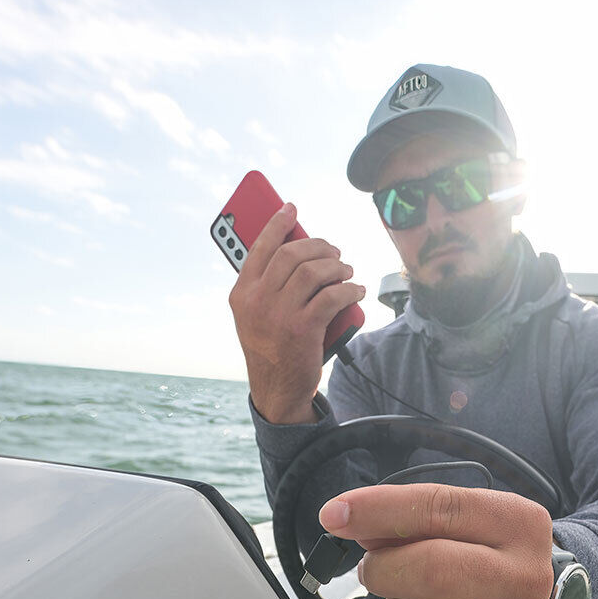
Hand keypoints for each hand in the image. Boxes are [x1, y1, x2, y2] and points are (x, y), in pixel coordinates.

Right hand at [228, 203, 365, 423]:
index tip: (291, 208)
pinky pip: (332, 296)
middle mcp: (257, 301)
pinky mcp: (302, 329)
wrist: (277, 390)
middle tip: (333, 250)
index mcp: (241, 293)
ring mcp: (279, 314)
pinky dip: (349, 289)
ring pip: (314, 271)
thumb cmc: (271, 348)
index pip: (258, 246)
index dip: (277, 223)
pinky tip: (356, 291)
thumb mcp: (256, 315)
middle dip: (318, 246)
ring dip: (337, 267)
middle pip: (292, 254)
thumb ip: (267, 285)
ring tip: (346, 271)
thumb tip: (299, 251)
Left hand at [319, 483, 553, 598]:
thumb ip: (408, 515)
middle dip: (382, 568)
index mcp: (517, 522)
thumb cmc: (488, 551)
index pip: (437, 509)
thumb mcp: (461, 517)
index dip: (378, 510)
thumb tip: (348, 521)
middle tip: (374, 568)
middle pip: (429, 571)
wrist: (541, 595)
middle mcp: (524, 576)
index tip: (335, 514)